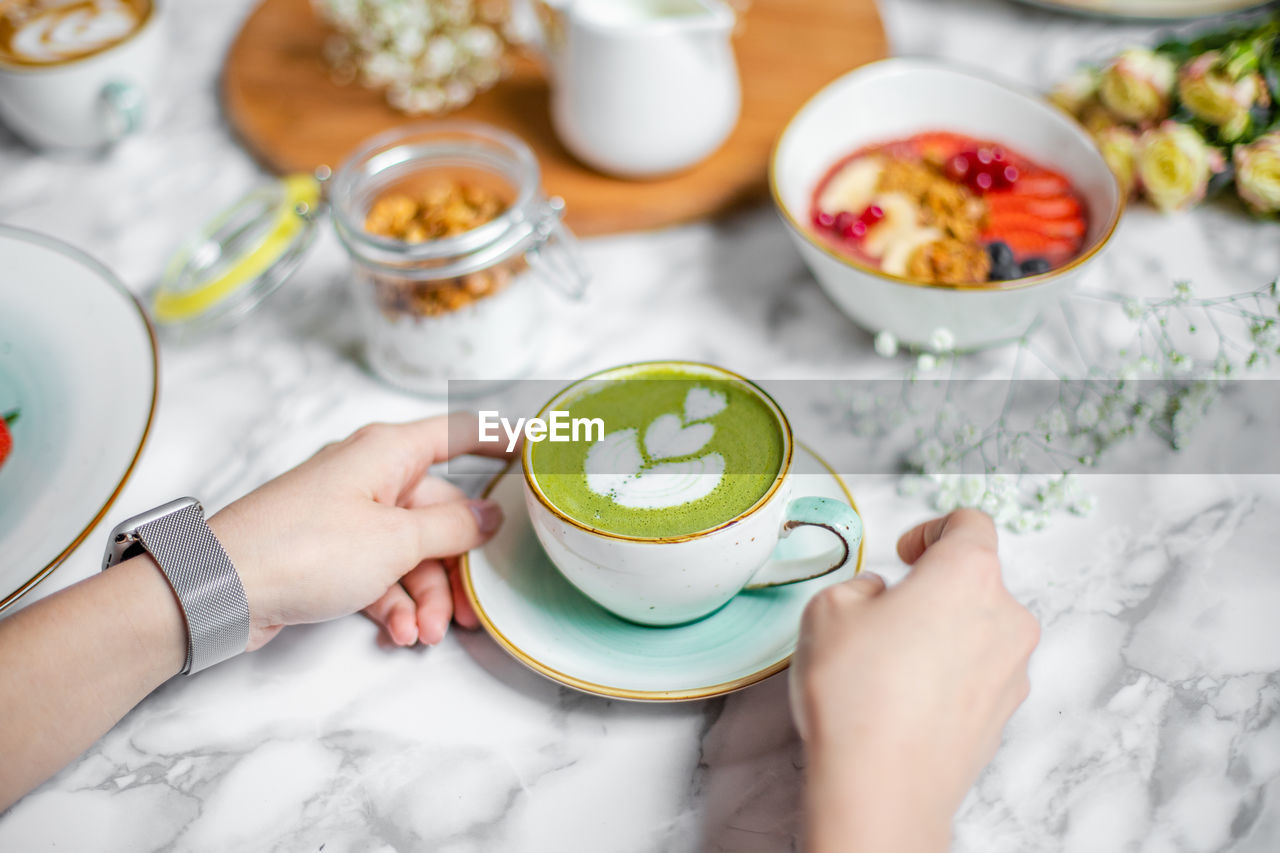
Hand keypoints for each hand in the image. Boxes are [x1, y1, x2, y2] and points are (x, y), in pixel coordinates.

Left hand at [208, 412, 507, 650]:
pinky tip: (398, 634)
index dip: (503, 439)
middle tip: (472, 609)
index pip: (461, 432)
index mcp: (388, 451)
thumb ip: (451, 527)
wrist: (218, 588)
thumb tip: (488, 514)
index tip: (540, 453)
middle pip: (440, 512)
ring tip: (425, 635)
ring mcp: (348, 514)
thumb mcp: (394, 540)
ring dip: (425, 595)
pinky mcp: (329, 551)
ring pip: (411, 551)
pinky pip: (380, 572)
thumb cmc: (303, 548)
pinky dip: (393, 603)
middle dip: (457, 566)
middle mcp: (370, 475)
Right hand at [792, 509, 1039, 852]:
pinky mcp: (1004, 715)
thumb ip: (860, 586)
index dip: (932, 528)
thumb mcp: (827, 609)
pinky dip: (948, 675)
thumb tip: (878, 598)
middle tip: (885, 611)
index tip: (907, 553)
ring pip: (978, 630)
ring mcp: (1012, 671)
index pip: (970, 523)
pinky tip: (903, 697)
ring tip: (887, 662)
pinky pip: (977, 675)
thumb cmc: (858, 696)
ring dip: (941, 633)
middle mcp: (1005, 618)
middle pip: (976, 580)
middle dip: (932, 588)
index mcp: (967, 574)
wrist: (882, 788)